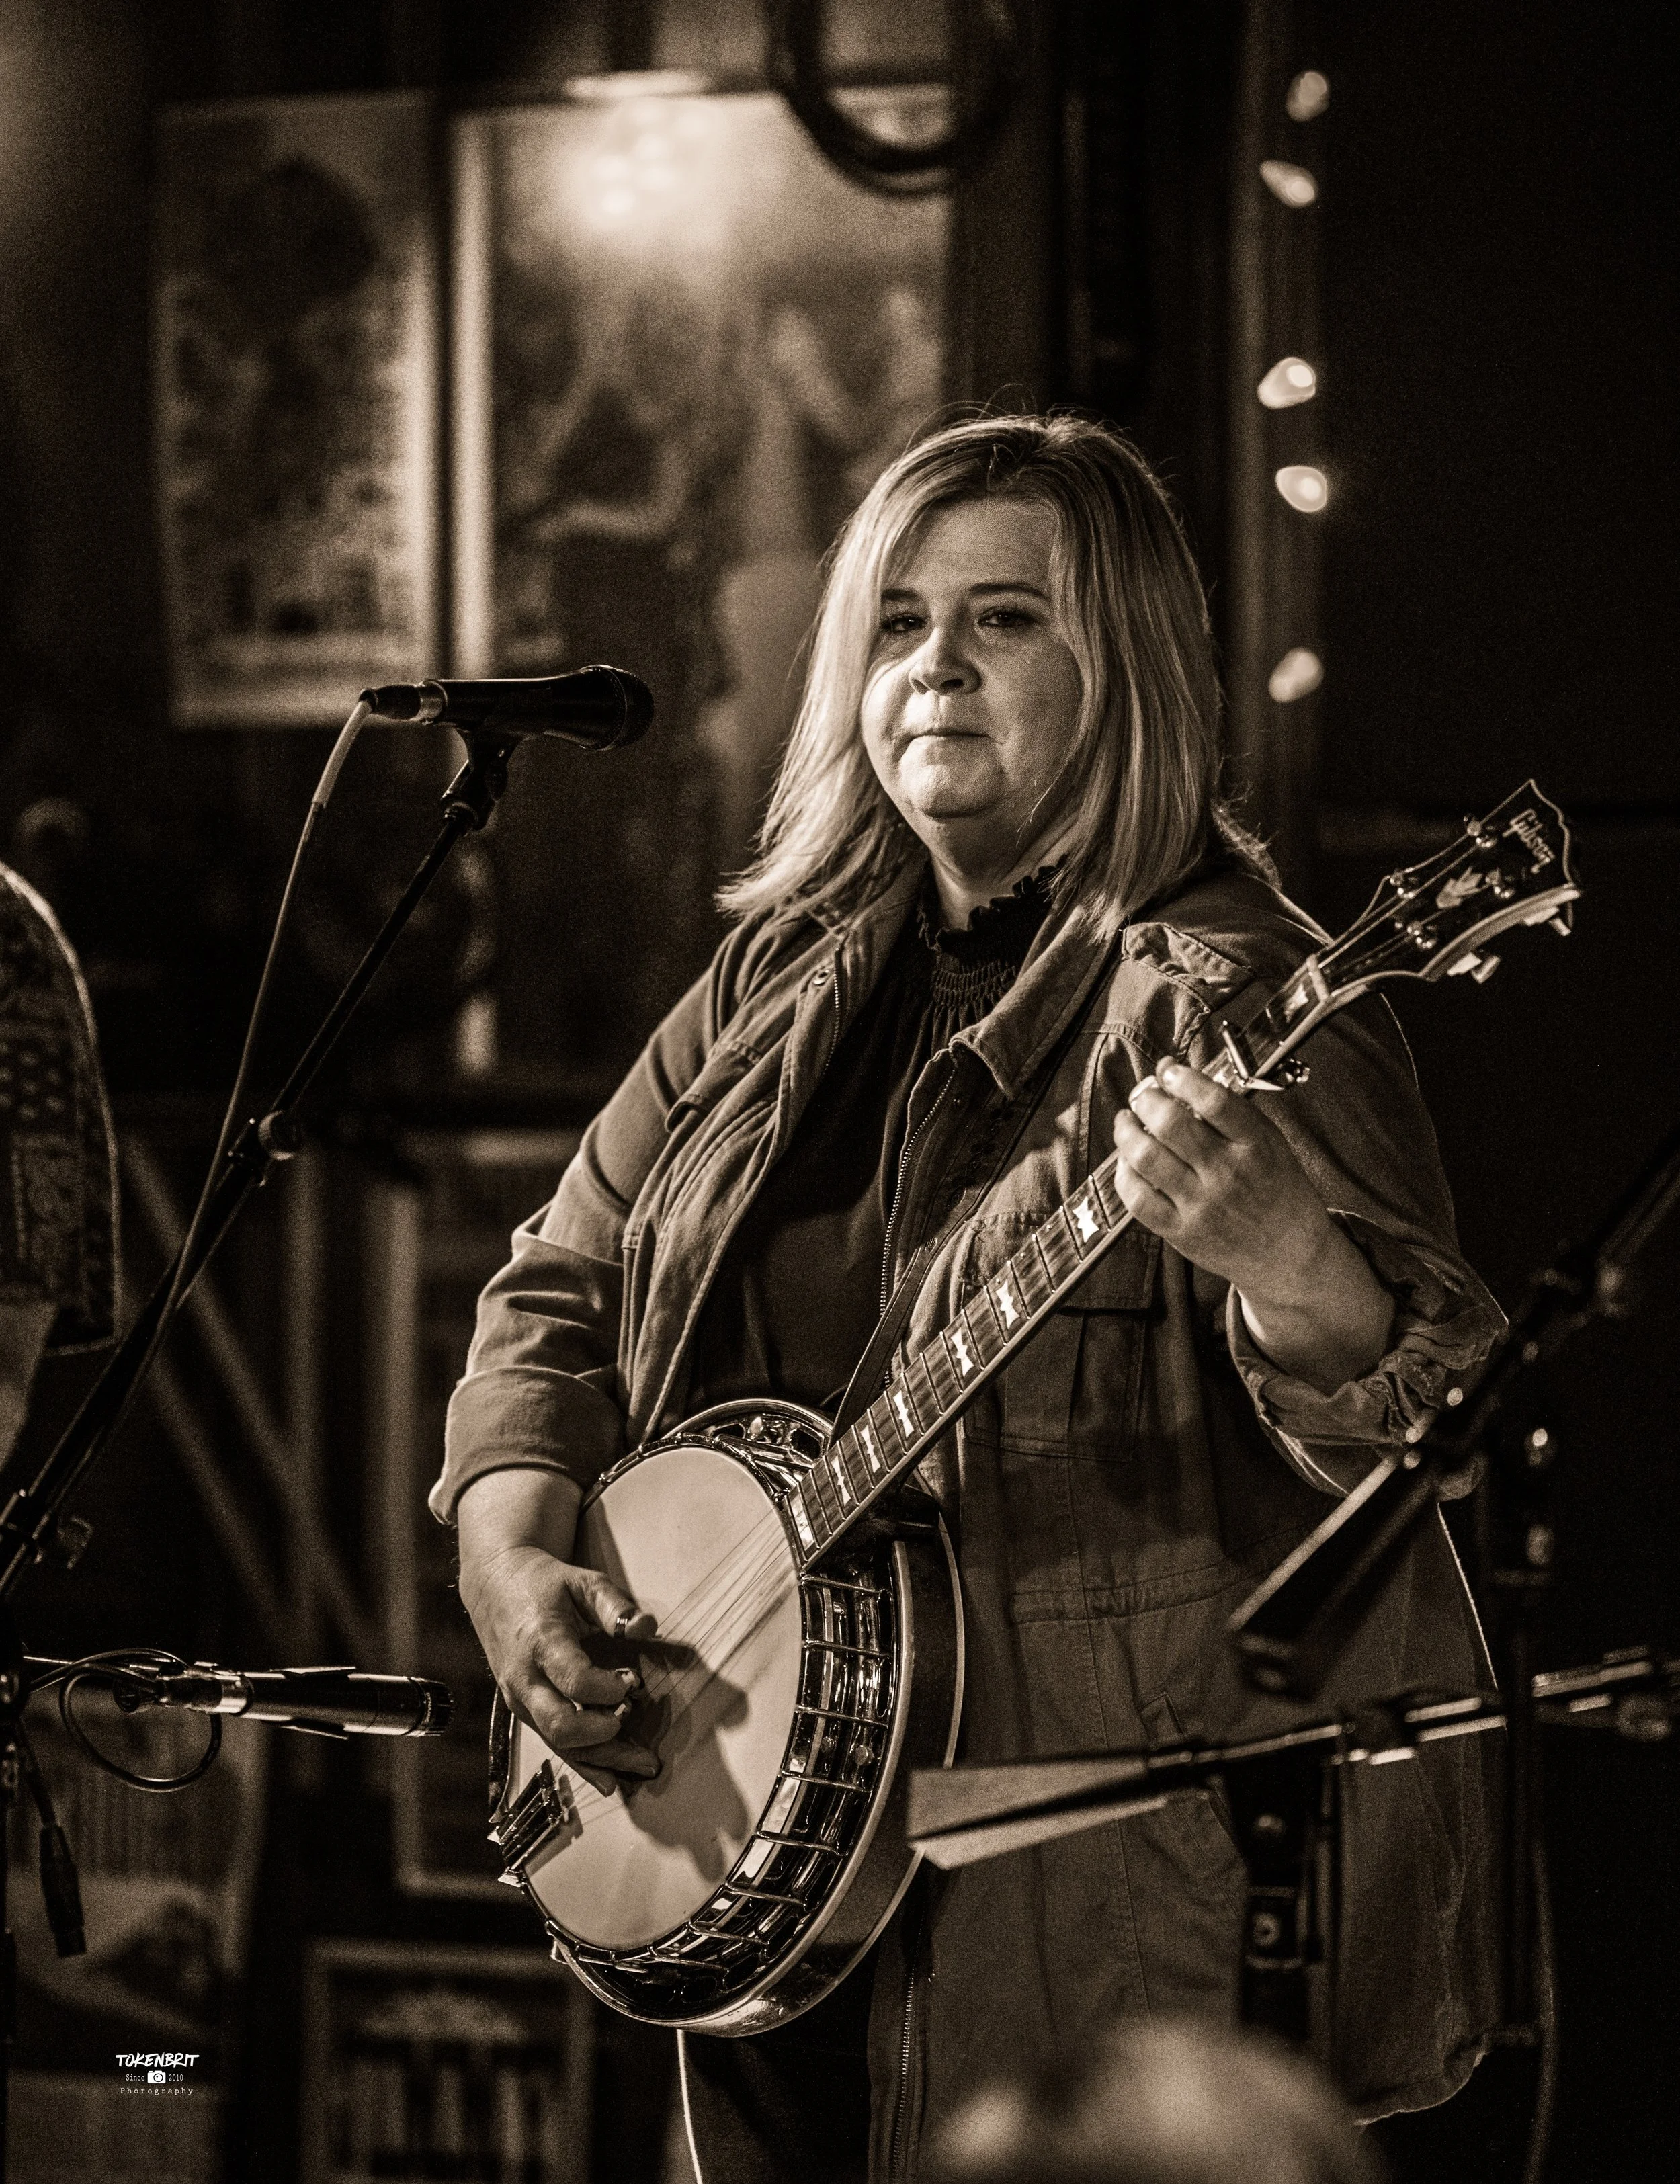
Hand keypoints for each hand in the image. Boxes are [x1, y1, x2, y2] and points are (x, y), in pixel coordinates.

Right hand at [457, 1472, 660, 1792]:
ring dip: (602, 1758)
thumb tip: (647, 1628)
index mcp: (541, 1642)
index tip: (633, 1681)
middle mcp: (525, 1678)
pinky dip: (582, 1763)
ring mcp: (520, 1699)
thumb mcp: (582, 1581)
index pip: (574, 1679)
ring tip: (643, 1764)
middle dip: (604, 1734)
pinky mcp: (523, 1710)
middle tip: (634, 1720)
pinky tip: (609, 1779)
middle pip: (561, 1725)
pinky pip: (552, 1743)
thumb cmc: (544, 1584)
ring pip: (558, 1743)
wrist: (493, 1587)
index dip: (608, 1688)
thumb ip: (615, 1605)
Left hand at [1112, 1058, 1393, 1391]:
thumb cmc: (1279, 1192)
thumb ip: (1232, 1114)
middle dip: (1146, 1099)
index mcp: (1256, 1146)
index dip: (1181, 1077)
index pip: (1212, 1099)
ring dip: (1126, 1130)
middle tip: (1142, 1095)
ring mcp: (1202, 1205)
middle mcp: (1227, 1174)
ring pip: (1146, 1156)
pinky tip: (1128, 1160)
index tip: (1168, 1070)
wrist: (1289, 1256)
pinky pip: (1137, 1198)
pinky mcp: (1181, 1232)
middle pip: (1171, 1123)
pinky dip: (1124, 1172)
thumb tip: (1181, 1078)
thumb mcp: (1272, 1144)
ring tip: (1127, 1121)